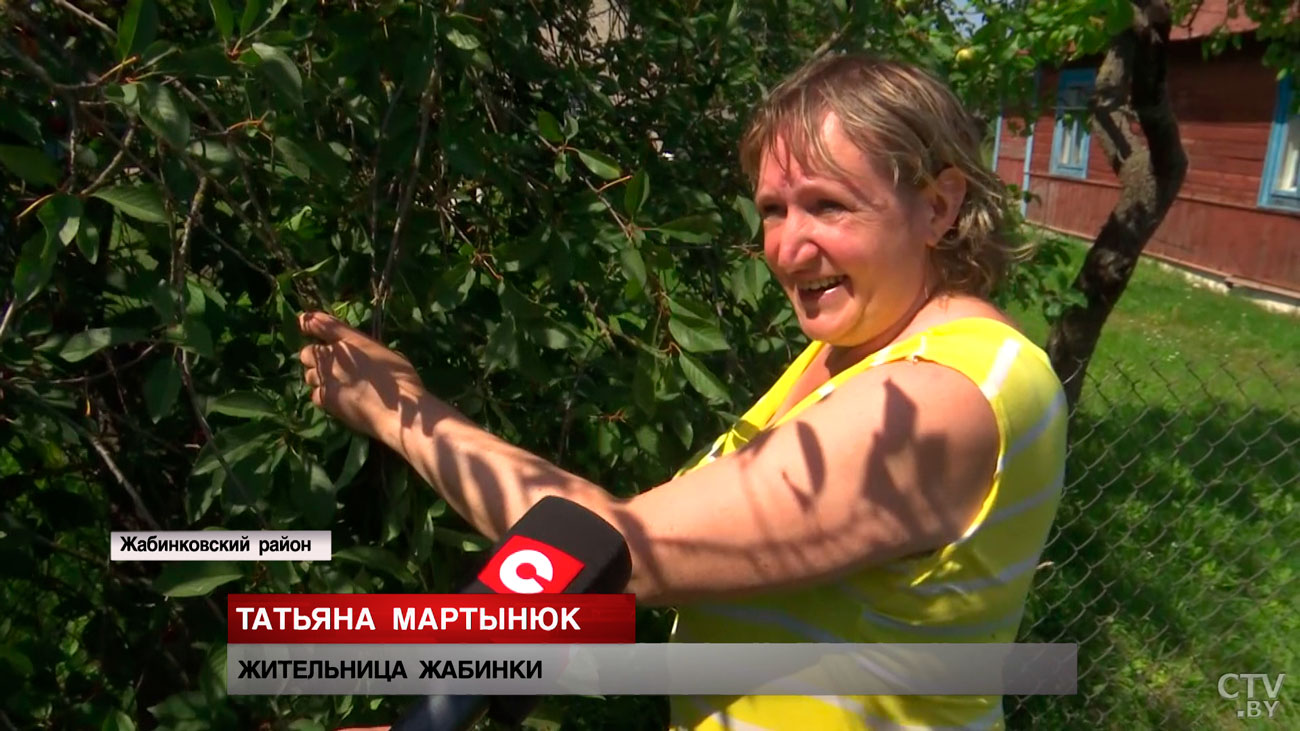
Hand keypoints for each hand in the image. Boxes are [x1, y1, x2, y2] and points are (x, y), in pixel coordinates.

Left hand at [297, 311, 425, 441]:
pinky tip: (339, 398)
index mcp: (349, 340)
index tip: (305, 322)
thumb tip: (345, 343)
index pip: (320, 325)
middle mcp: (332, 356)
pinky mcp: (325, 399)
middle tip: (333, 365)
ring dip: (319, 377)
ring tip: (337, 383)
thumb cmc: (399, 378)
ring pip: (310, 375)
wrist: (395, 411)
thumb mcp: (384, 352)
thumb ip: (360, 345)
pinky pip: (316, 394)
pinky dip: (324, 395)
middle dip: (316, 358)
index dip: (310, 323)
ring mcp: (326, 379)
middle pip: (306, 353)